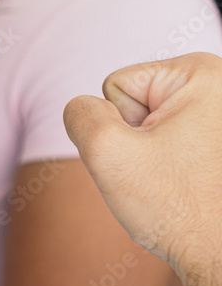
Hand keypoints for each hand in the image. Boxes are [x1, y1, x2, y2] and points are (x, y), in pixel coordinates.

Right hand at [63, 53, 221, 285]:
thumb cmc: (177, 210)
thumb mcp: (106, 152)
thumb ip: (79, 113)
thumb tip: (85, 109)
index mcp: (202, 74)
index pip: (116, 86)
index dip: (120, 128)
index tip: (154, 158)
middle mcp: (221, 87)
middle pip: (136, 102)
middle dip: (137, 141)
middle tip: (165, 173)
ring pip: (152, 126)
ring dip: (152, 156)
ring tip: (179, 183)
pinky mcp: (219, 144)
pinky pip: (172, 143)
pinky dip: (172, 167)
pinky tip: (191, 188)